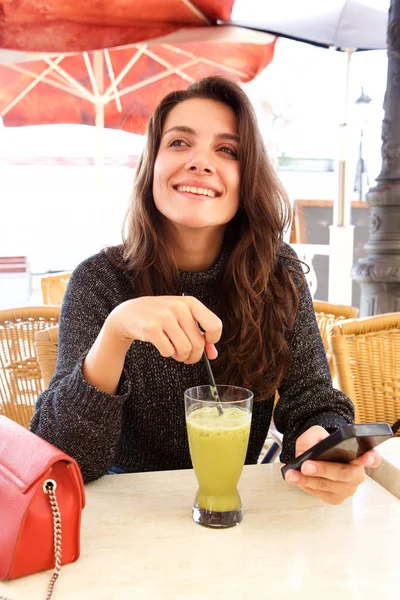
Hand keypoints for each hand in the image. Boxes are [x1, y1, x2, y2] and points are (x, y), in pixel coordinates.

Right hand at [107, 295, 221, 363]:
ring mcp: (164, 317)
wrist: (130, 312)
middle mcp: (179, 307)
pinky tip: (163, 346)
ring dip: (181, 356)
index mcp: (190, 302)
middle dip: (194, 356)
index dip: (213, 339)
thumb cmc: (161, 316)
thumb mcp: (183, 318)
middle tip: (188, 356)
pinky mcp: (151, 329)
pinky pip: (168, 351)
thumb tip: (213, 355)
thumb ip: (200, 334)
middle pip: (199, 343)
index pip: (215, 325)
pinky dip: (168, 354)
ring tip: (175, 352)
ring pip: (185, 349)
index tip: (205, 343)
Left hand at [283, 425, 380, 504]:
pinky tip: (293, 477)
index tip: (366, 457)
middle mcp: (357, 474)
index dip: (371, 458)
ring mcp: (347, 488)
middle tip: (305, 466)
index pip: (372, 457)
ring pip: (328, 486)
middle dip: (323, 470)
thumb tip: (304, 453)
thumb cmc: (323, 445)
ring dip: (307, 480)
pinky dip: (303, 485)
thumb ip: (310, 439)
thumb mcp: (316, 434)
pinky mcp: (335, 498)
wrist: (319, 457)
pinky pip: (318, 493)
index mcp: (359, 455)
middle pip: (344, 474)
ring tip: (291, 473)